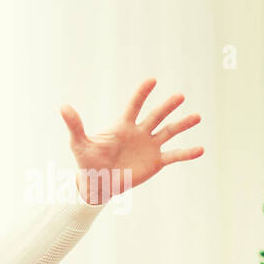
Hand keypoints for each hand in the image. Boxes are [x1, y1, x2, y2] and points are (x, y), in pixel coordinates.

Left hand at [60, 78, 203, 204]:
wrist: (98, 183)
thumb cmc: (88, 162)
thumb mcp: (80, 144)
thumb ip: (75, 125)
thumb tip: (62, 107)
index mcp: (123, 125)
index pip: (134, 105)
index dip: (142, 93)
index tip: (152, 80)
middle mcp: (140, 132)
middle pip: (156, 115)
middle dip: (167, 106)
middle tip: (179, 96)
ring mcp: (150, 146)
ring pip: (169, 131)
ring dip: (183, 124)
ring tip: (197, 117)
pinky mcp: (156, 161)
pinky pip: (174, 155)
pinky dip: (187, 153)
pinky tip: (201, 149)